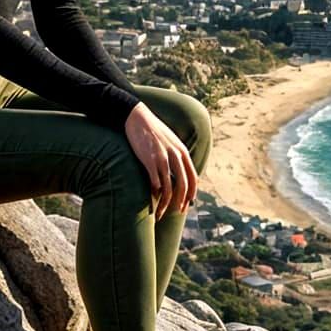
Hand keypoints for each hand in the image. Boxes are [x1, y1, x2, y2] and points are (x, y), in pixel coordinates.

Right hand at [123, 101, 198, 219]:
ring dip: (166, 204)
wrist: (137, 117)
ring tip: (161, 213)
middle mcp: (175, 156)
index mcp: (182, 152)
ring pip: (169, 188)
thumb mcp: (171, 140)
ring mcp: (162, 158)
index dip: (191, 194)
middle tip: (177, 212)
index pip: (193, 178)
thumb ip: (177, 155)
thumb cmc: (153, 130)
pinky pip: (156, 182)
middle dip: (181, 202)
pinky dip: (155, 194)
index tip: (187, 204)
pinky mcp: (149, 160)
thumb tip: (180, 171)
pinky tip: (151, 199)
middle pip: (183, 185)